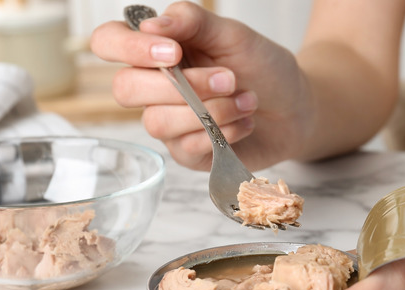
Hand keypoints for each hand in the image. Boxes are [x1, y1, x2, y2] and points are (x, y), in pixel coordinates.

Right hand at [90, 1, 310, 170]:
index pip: (109, 42)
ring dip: (211, 111)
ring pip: (157, 123)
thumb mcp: (233, 34)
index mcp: (157, 49)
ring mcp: (168, 123)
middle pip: (125, 89)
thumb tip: (152, 25)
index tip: (173, 51)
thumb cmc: (262, 67)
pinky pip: (185, 149)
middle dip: (183, 86)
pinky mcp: (187, 153)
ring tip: (247, 99)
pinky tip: (245, 123)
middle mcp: (153, 87)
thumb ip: (193, 22)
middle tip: (230, 78)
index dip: (129, 48)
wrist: (296, 106)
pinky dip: (222, 134)